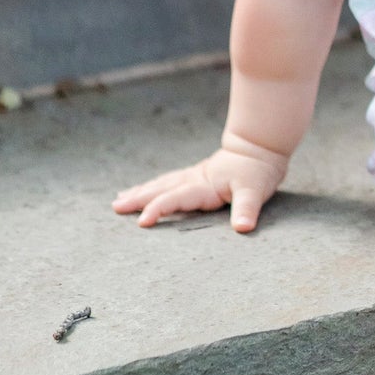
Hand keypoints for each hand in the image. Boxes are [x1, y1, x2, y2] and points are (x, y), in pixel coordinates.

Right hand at [112, 134, 289, 232]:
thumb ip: (247, 209)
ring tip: (119, 200)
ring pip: (161, 184)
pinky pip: (168, 182)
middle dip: (138, 199)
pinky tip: (142, 189)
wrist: (259, 147)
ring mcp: (192, 176)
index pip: (176, 199)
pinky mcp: (195, 175)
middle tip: (116, 208)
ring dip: (140, 192)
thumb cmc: (257, 171)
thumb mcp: (255, 191)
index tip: (142, 222)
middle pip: (161, 190)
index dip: (159, 209)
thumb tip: (243, 228)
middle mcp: (193, 180)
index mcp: (204, 186)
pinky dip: (152, 186)